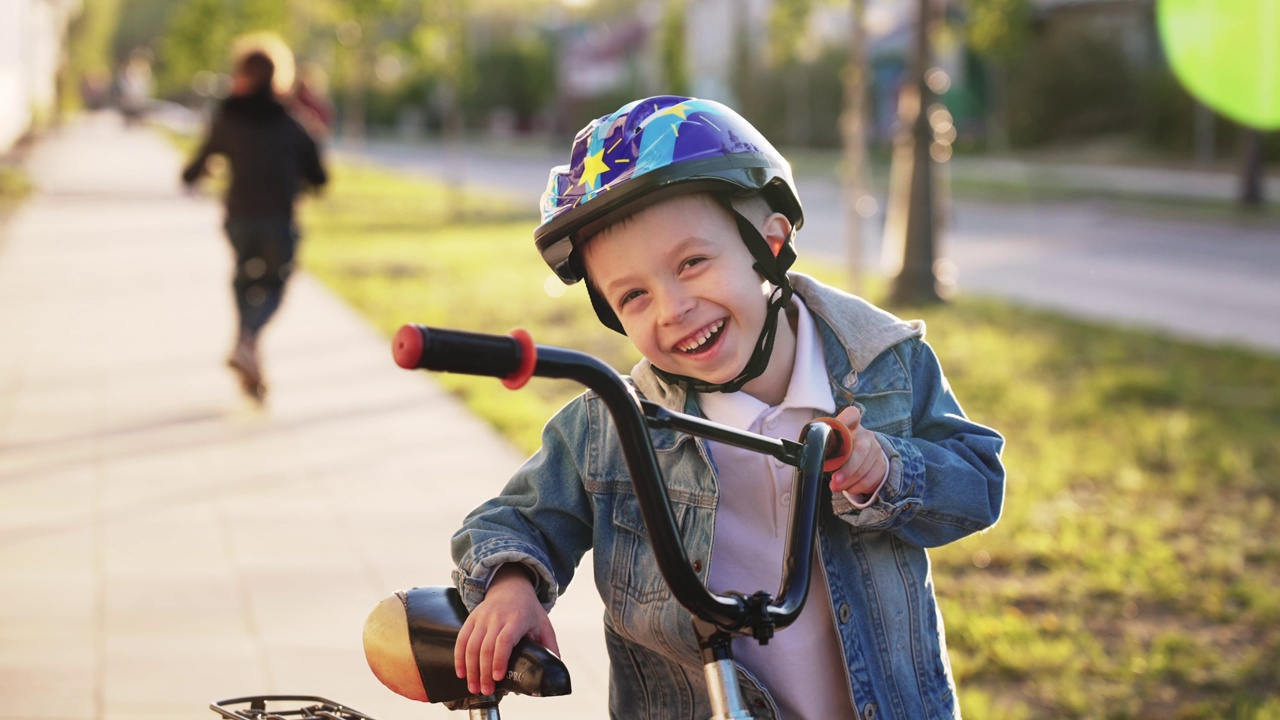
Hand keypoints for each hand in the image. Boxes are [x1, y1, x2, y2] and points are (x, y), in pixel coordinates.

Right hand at [454, 564, 558, 695]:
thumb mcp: (543, 624)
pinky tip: (461, 673)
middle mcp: (497, 618)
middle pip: (485, 647)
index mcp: (517, 619)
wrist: (511, 587)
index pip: (504, 640)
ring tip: (474, 687)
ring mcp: (482, 618)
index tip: (498, 677)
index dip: (499, 660)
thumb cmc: (529, 610)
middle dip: (483, 672)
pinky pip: (461, 639)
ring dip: (470, 669)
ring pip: (471, 645)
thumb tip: (556, 668)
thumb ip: (550, 646)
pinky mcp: (471, 619)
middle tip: (486, 691)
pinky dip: (459, 657)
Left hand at [828, 406, 886, 498]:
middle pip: (860, 449)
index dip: (845, 420)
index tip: (834, 429)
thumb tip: (803, 452)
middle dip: (847, 468)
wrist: (860, 459)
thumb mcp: (830, 443)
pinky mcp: (881, 464)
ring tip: (836, 486)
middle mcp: (866, 435)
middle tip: (835, 480)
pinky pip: (870, 478)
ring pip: (865, 467)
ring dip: (849, 480)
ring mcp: (875, 449)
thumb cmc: (838, 449)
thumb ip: (820, 444)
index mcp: (851, 424)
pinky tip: (848, 487)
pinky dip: (857, 486)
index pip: (852, 415)